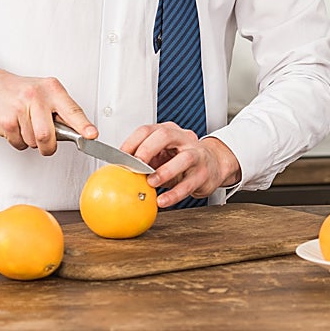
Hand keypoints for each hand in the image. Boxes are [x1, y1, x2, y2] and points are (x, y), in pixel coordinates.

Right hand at [0, 58, 96, 154]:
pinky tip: (17, 126)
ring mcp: (20, 109)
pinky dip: (19, 141)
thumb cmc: (23, 91)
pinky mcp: (6, 121)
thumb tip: (79, 132)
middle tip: (47, 144)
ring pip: (33, 142)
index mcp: (52, 89)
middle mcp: (37, 97)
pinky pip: (19, 144)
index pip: (72, 110)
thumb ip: (62, 110)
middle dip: (48, 146)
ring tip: (27, 125)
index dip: (83, 125)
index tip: (91, 135)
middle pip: (47, 135)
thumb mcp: (47, 92)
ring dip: (32, 141)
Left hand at [121, 123, 241, 207]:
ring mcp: (196, 154)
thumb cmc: (182, 160)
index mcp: (169, 131)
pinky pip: (190, 183)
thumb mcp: (161, 155)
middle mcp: (184, 139)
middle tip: (136, 165)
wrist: (213, 165)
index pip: (148, 129)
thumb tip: (117, 170)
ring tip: (151, 183)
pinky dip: (174, 194)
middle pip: (165, 135)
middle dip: (148, 149)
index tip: (120, 158)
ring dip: (164, 171)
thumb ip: (144, 158)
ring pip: (184, 158)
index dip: (132, 142)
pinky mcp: (204, 173)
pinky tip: (163, 201)